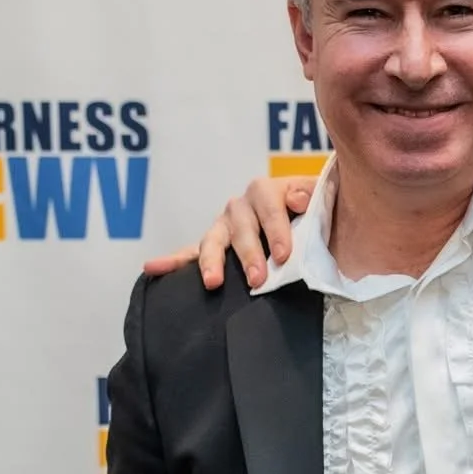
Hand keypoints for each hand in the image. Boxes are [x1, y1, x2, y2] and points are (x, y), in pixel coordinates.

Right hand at [138, 176, 318, 288]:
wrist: (310, 220)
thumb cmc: (316, 213)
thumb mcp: (321, 200)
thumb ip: (313, 196)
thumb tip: (300, 199)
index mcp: (268, 191)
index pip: (269, 205)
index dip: (277, 228)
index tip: (284, 254)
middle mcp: (242, 206)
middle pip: (241, 227)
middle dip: (249, 254)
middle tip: (258, 279)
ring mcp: (224, 226)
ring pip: (213, 240)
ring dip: (212, 261)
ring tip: (212, 282)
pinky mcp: (213, 245)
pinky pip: (188, 253)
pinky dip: (171, 261)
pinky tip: (151, 268)